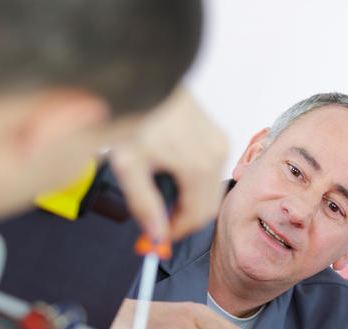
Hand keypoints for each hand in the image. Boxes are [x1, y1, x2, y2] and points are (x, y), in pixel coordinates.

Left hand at [109, 86, 226, 241]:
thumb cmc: (137, 111)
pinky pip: (208, 169)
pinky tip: (166, 168)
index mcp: (199, 165)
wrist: (145, 74)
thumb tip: (156, 235)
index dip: (175, 231)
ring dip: (185, 197)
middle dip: (181, 217)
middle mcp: (216, 154)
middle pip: (206, 206)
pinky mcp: (215, 134)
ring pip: (207, 189)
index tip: (155, 235)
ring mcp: (218, 142)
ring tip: (155, 185)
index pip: (196, 217)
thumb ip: (143, 205)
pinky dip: (190, 179)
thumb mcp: (129, 165)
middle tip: (154, 217)